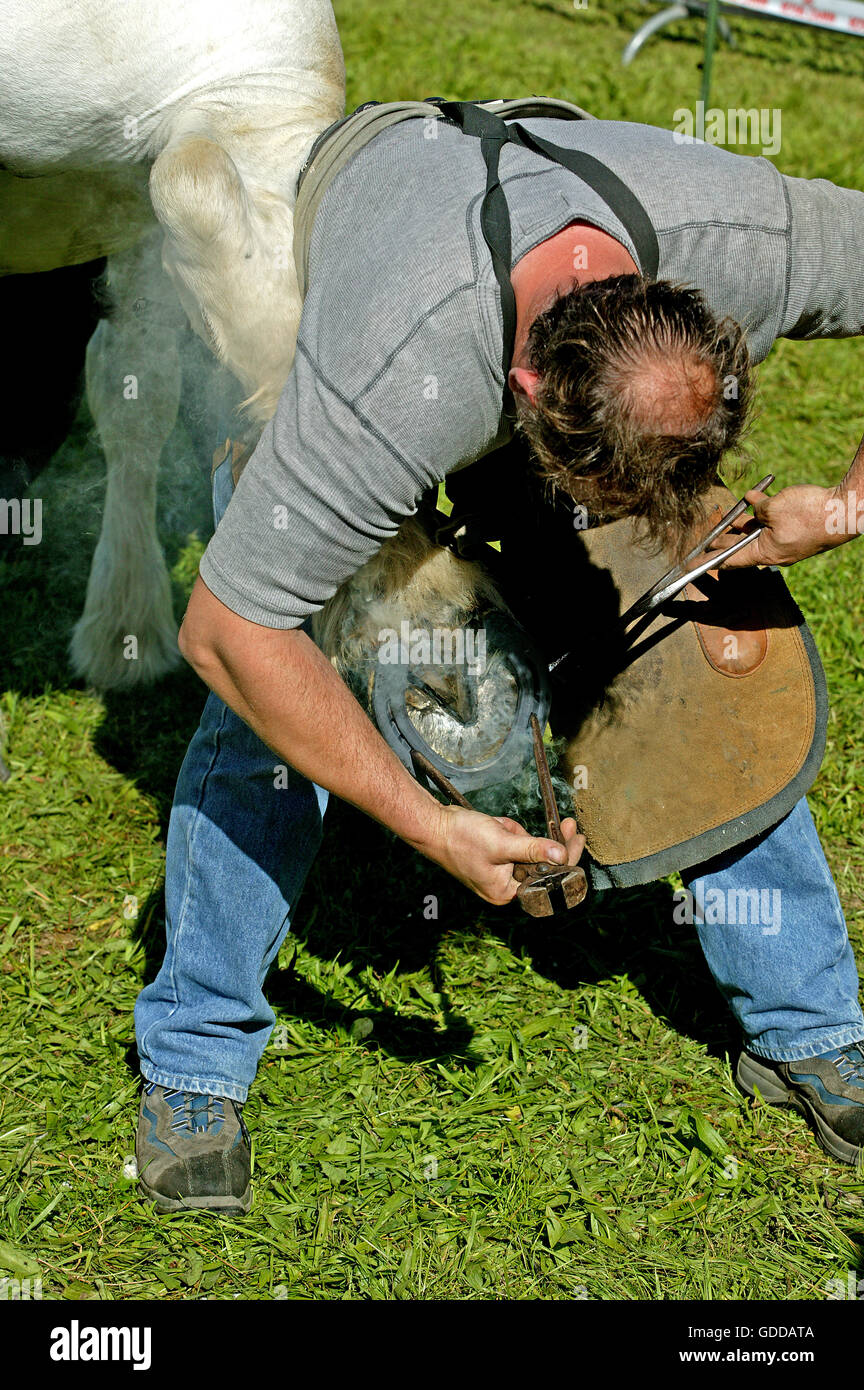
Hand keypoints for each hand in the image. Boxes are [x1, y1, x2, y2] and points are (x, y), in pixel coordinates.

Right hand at [427, 804, 585, 905]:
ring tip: (495, 826)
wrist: (432, 826)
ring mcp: (499, 871)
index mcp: (506, 892)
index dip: (566, 859)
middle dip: (535, 840)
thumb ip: (532, 849)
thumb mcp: (501, 843)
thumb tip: (562, 854)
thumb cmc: (460, 838)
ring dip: (516, 832)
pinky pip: (513, 841)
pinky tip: (492, 825)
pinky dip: (507, 830)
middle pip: (539, 863)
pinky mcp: (494, 856)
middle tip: (566, 824)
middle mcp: (504, 886)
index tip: (578, 838)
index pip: (546, 879)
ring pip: (526, 848)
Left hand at [706, 484, 852, 568]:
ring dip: (742, 525)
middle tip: (704, 542)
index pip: (731, 561)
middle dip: (723, 541)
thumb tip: (752, 506)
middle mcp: (775, 552)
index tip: (694, 565)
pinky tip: (752, 499)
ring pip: (758, 534)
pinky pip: (774, 525)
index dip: (711, 560)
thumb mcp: (773, 509)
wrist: (844, 511)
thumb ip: (757, 510)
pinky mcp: (797, 533)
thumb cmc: (809, 513)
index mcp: (766, 553)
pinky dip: (762, 514)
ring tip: (725, 520)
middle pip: (742, 547)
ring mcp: (787, 543)